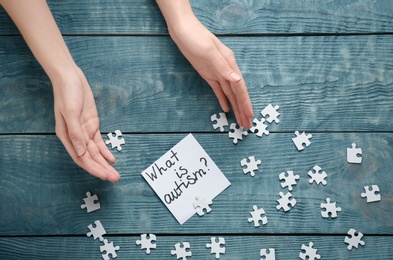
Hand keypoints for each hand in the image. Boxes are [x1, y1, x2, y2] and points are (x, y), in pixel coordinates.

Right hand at [52, 67, 119, 181]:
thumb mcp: (70, 112)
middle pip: (90, 158)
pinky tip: (112, 159)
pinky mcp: (92, 125)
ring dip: (105, 163)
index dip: (93, 168)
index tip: (104, 176)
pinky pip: (99, 142)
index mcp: (66, 136)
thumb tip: (81, 153)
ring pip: (96, 152)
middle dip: (102, 169)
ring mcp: (84, 132)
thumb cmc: (67, 94)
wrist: (71, 78)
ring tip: (115, 173)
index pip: (81, 158)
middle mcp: (75, 137)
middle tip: (115, 178)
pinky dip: (106, 151)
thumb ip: (75, 133)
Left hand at [168, 16, 253, 127]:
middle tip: (248, 126)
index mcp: (229, 63)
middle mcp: (226, 69)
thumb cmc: (195, 37)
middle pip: (237, 93)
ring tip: (240, 121)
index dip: (245, 102)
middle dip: (243, 109)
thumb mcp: (209, 51)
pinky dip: (223, 99)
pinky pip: (218, 90)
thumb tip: (237, 80)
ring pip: (229, 93)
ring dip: (235, 107)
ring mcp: (218, 72)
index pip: (240, 87)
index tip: (250, 116)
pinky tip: (226, 109)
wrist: (182, 29)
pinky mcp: (208, 74)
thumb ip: (223, 67)